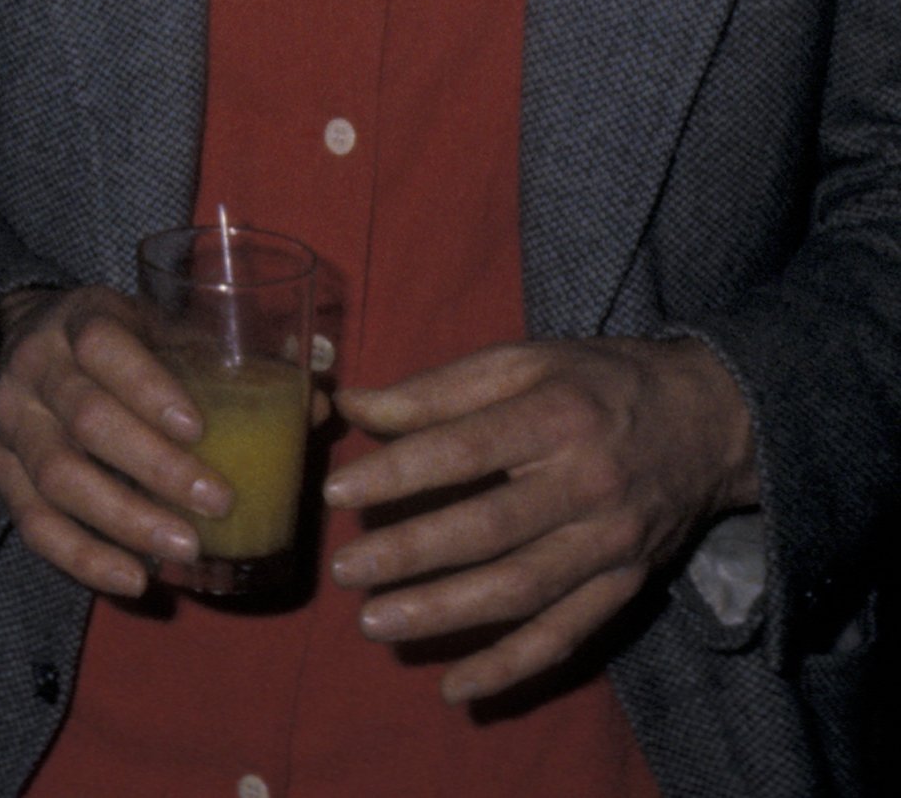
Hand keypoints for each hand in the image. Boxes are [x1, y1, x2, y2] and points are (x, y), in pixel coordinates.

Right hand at [0, 285, 254, 596]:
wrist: (23, 342)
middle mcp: (35, 368)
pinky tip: (133, 579)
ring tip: (188, 550)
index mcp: (79, 320)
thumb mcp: (159, 329)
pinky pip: (34, 523)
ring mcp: (11, 423)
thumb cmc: (116, 344)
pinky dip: (82, 557)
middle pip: (86, 418)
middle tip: (218, 502)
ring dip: (125, 519)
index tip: (198, 427)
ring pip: (58, 476)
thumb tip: (316, 406)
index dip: (148, 387)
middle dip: (155, 466)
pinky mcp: (2, 473)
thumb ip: (226, 363)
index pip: (103, 346)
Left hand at [325, 337, 759, 704]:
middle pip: (490, 529)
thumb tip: (352, 407)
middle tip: (345, 569)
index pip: (465, 450)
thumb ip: (437, 389)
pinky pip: (565, 637)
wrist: (712, 422)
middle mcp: (587, 487)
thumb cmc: (598, 382)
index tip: (337, 493)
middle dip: (410, 555)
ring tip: (375, 622)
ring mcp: (610, 545)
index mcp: (556, 418)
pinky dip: (510, 668)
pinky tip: (455, 688)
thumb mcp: (524, 361)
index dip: (398, 474)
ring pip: (522, 592)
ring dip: (445, 615)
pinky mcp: (626, 588)